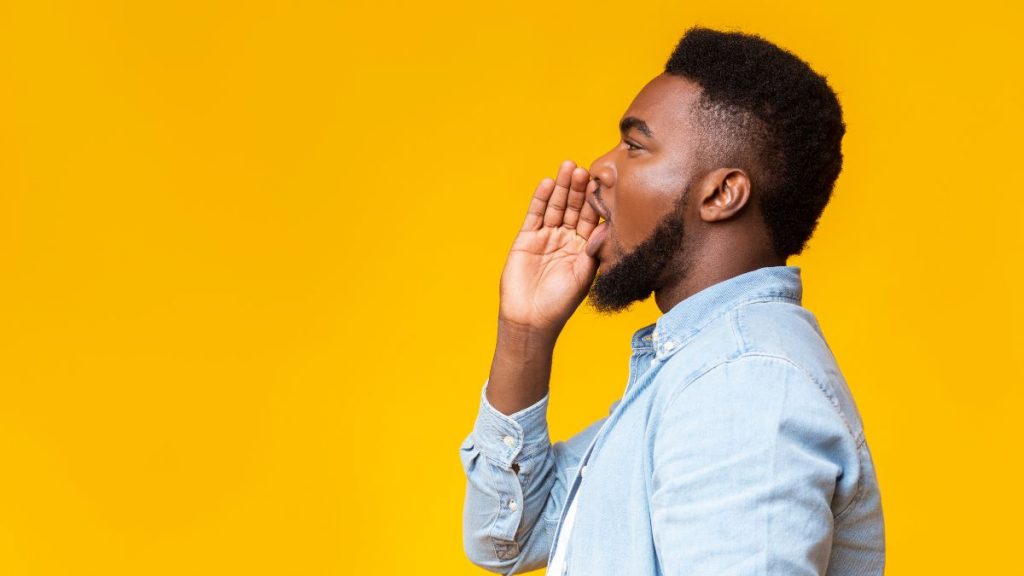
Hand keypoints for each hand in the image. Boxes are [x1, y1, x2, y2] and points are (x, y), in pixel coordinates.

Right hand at [497, 160, 606, 336]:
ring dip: (561, 188)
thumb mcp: (584, 276)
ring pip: (555, 207)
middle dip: (578, 189)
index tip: (602, 182)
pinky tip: (548, 184)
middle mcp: (566, 239)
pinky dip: (541, 199)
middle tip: (584, 169)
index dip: (595, 200)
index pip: (591, 218)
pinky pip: (535, 215)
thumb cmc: (560, 303)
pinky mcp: (526, 239)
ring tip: (567, 167)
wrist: (531, 319)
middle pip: (573, 208)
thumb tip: (606, 227)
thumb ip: (594, 251)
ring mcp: (546, 237)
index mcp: (584, 248)